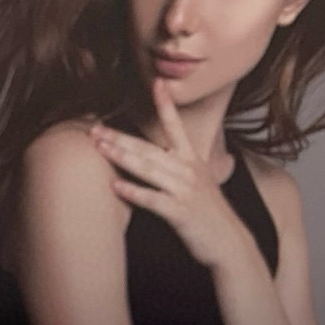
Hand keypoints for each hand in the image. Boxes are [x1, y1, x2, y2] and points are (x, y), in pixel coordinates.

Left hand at [90, 79, 254, 272]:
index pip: (176, 127)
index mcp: (191, 161)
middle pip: (150, 148)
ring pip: (149, 169)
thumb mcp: (196, 184)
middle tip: (95, 129)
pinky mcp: (180, 212)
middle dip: (121, 137)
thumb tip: (156, 161)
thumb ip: (177, 170)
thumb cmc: (206, 216)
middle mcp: (188, 170)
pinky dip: (133, 192)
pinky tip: (115, 186)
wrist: (228, 243)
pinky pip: (152, 199)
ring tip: (100, 148)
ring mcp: (184, 190)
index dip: (166, 105)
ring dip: (122, 157)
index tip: (156, 82)